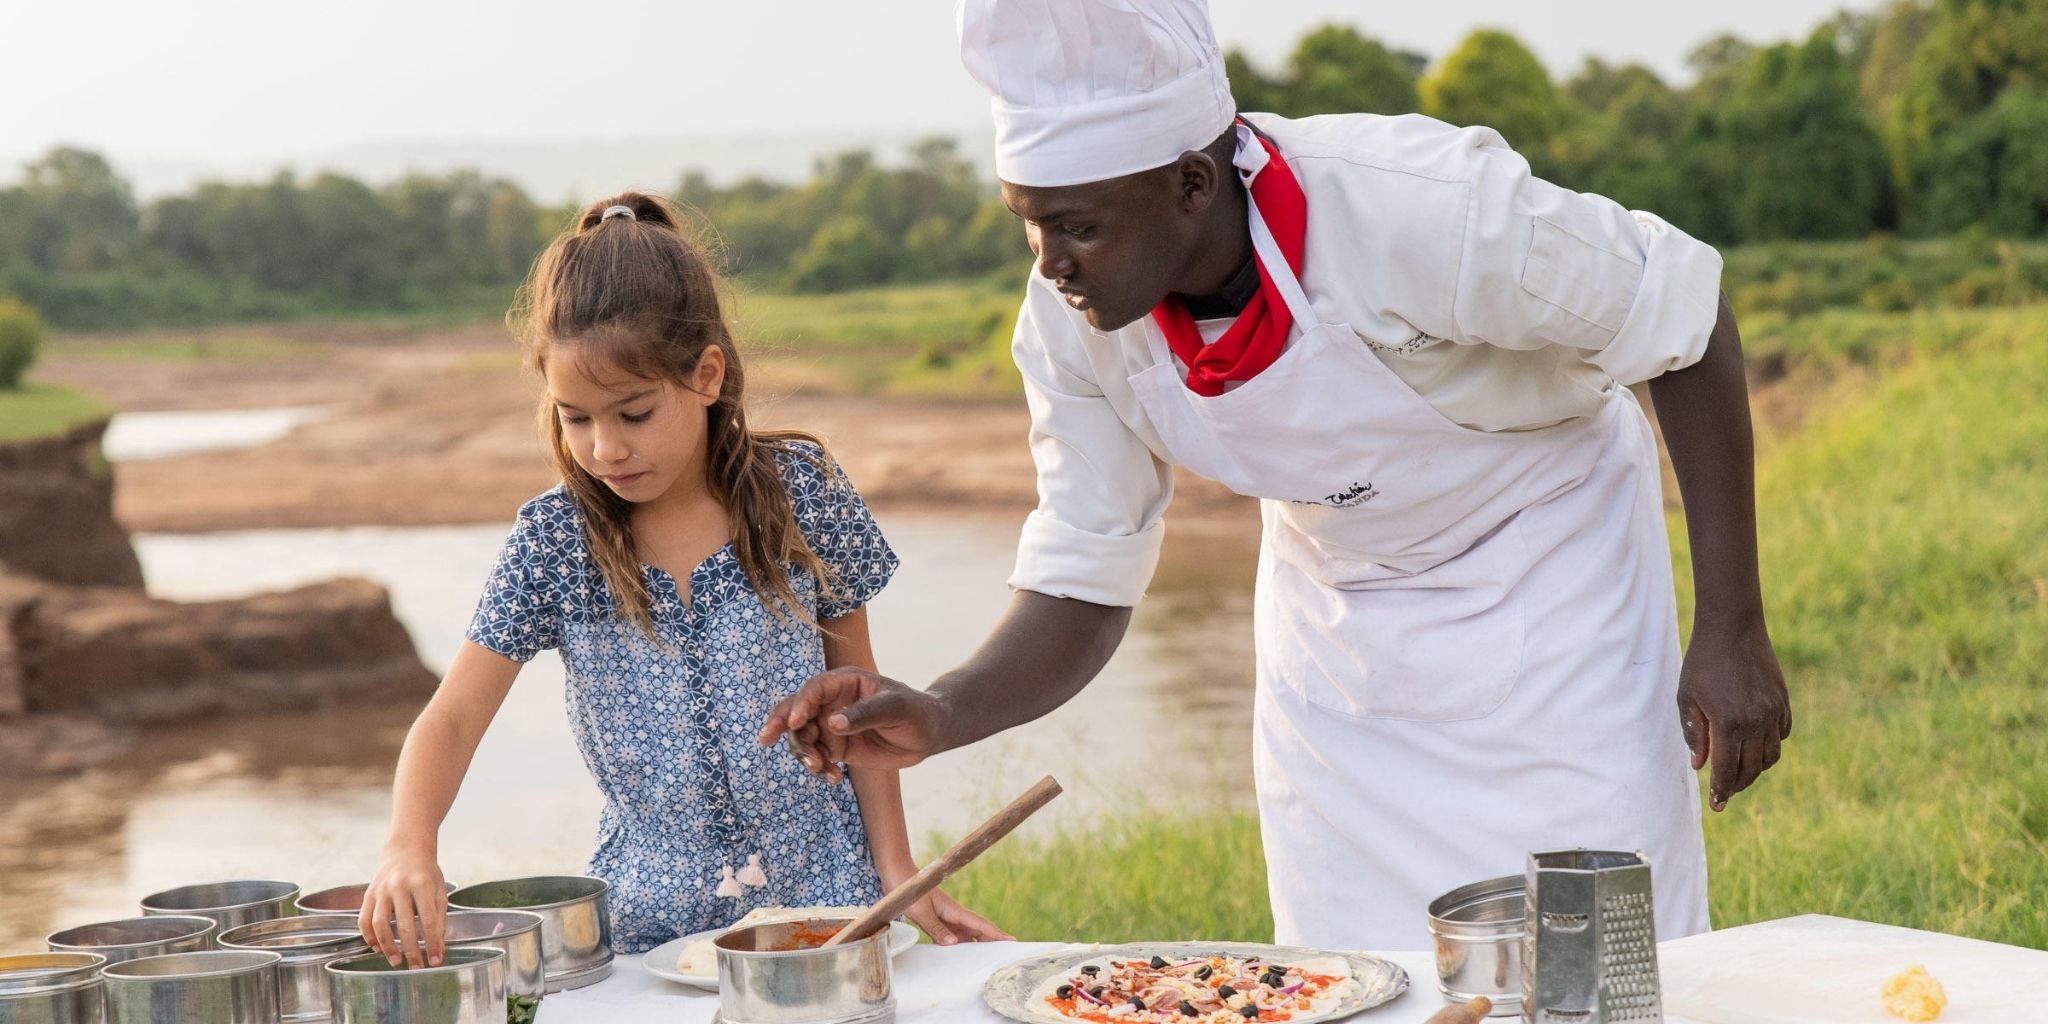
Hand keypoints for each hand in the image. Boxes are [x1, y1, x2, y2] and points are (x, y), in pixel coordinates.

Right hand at [359, 840, 447, 967]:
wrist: (406, 851)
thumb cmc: (426, 873)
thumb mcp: (439, 891)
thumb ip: (439, 919)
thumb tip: (438, 949)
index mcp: (422, 884)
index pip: (428, 920)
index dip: (431, 943)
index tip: (435, 960)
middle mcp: (399, 886)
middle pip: (404, 925)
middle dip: (411, 950)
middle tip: (416, 967)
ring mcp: (381, 890)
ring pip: (380, 924)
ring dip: (387, 946)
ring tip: (396, 961)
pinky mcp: (368, 894)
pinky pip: (364, 919)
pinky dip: (369, 936)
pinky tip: (377, 947)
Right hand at [757, 667, 946, 780]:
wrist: (928, 735)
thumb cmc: (915, 711)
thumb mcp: (895, 707)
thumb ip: (865, 714)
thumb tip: (832, 723)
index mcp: (845, 682)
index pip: (814, 689)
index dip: (800, 703)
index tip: (795, 722)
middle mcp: (832, 702)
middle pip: (797, 711)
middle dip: (781, 724)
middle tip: (766, 738)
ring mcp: (831, 725)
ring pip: (802, 737)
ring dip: (804, 754)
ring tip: (820, 769)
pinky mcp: (836, 747)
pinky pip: (816, 757)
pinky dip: (819, 769)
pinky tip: (834, 778)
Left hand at [898, 885, 1011, 945]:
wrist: (898, 876)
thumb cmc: (910, 893)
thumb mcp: (922, 912)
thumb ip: (937, 928)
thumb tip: (955, 944)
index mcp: (954, 911)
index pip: (980, 924)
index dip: (996, 933)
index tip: (1012, 940)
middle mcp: (953, 914)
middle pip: (977, 930)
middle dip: (992, 940)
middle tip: (1005, 953)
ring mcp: (946, 917)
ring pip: (966, 933)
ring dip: (976, 944)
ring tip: (986, 957)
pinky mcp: (937, 919)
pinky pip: (952, 934)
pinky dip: (959, 943)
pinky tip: (959, 952)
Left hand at [1677, 617, 1791, 810]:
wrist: (1732, 629)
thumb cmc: (1702, 663)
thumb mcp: (1686, 698)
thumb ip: (1694, 734)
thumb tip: (1700, 765)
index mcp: (1728, 724)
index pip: (1727, 770)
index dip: (1722, 791)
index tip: (1717, 806)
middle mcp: (1756, 722)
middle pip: (1752, 769)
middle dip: (1738, 785)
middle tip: (1726, 792)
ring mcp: (1773, 712)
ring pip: (1771, 756)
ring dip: (1756, 769)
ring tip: (1740, 771)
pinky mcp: (1783, 702)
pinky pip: (1782, 734)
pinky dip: (1771, 746)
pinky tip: (1757, 746)